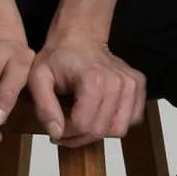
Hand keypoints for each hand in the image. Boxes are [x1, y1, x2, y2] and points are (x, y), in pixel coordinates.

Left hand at [26, 36, 146, 147]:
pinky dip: (116, 121)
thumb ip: (44, 107)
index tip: (57, 130)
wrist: (79, 37)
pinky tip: (100, 113)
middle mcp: (117, 81)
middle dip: (80, 137)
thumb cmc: (59, 56)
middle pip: (101, 131)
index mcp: (93, 79)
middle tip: (66, 130)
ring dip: (99, 131)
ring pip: (119, 129)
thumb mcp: (38, 78)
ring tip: (83, 122)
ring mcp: (131, 83)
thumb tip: (56, 132)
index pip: (84, 125)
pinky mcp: (138, 85)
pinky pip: (133, 119)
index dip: (67, 134)